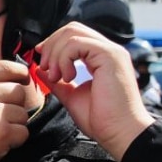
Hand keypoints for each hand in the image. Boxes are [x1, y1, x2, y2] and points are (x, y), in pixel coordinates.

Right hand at [0, 60, 35, 161]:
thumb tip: (7, 80)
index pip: (5, 66)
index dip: (20, 73)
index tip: (23, 81)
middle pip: (18, 91)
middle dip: (15, 105)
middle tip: (0, 119)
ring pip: (23, 113)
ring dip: (14, 125)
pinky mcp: (1, 133)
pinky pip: (23, 132)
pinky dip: (14, 141)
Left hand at [35, 22, 154, 161]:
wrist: (120, 133)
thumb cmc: (103, 120)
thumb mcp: (72, 97)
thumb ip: (58, 82)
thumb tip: (41, 70)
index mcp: (101, 58)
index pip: (74, 36)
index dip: (54, 44)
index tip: (43, 62)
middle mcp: (108, 51)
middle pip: (72, 29)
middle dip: (51, 46)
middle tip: (46, 69)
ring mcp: (110, 51)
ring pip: (72, 34)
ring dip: (56, 55)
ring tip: (56, 77)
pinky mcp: (110, 56)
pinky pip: (77, 43)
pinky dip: (64, 59)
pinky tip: (67, 77)